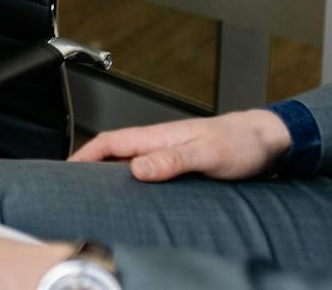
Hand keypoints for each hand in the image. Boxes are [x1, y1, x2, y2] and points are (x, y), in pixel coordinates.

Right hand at [69, 108, 290, 181]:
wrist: (266, 140)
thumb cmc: (240, 144)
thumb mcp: (206, 154)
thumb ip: (172, 160)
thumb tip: (137, 168)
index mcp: (156, 136)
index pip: (108, 142)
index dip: (83, 155)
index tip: (66, 171)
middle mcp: (158, 142)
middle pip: (113, 152)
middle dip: (89, 166)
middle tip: (74, 187)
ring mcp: (168, 152)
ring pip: (128, 161)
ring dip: (110, 174)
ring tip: (97, 194)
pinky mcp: (179, 163)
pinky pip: (147, 170)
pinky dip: (133, 180)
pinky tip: (137, 194)